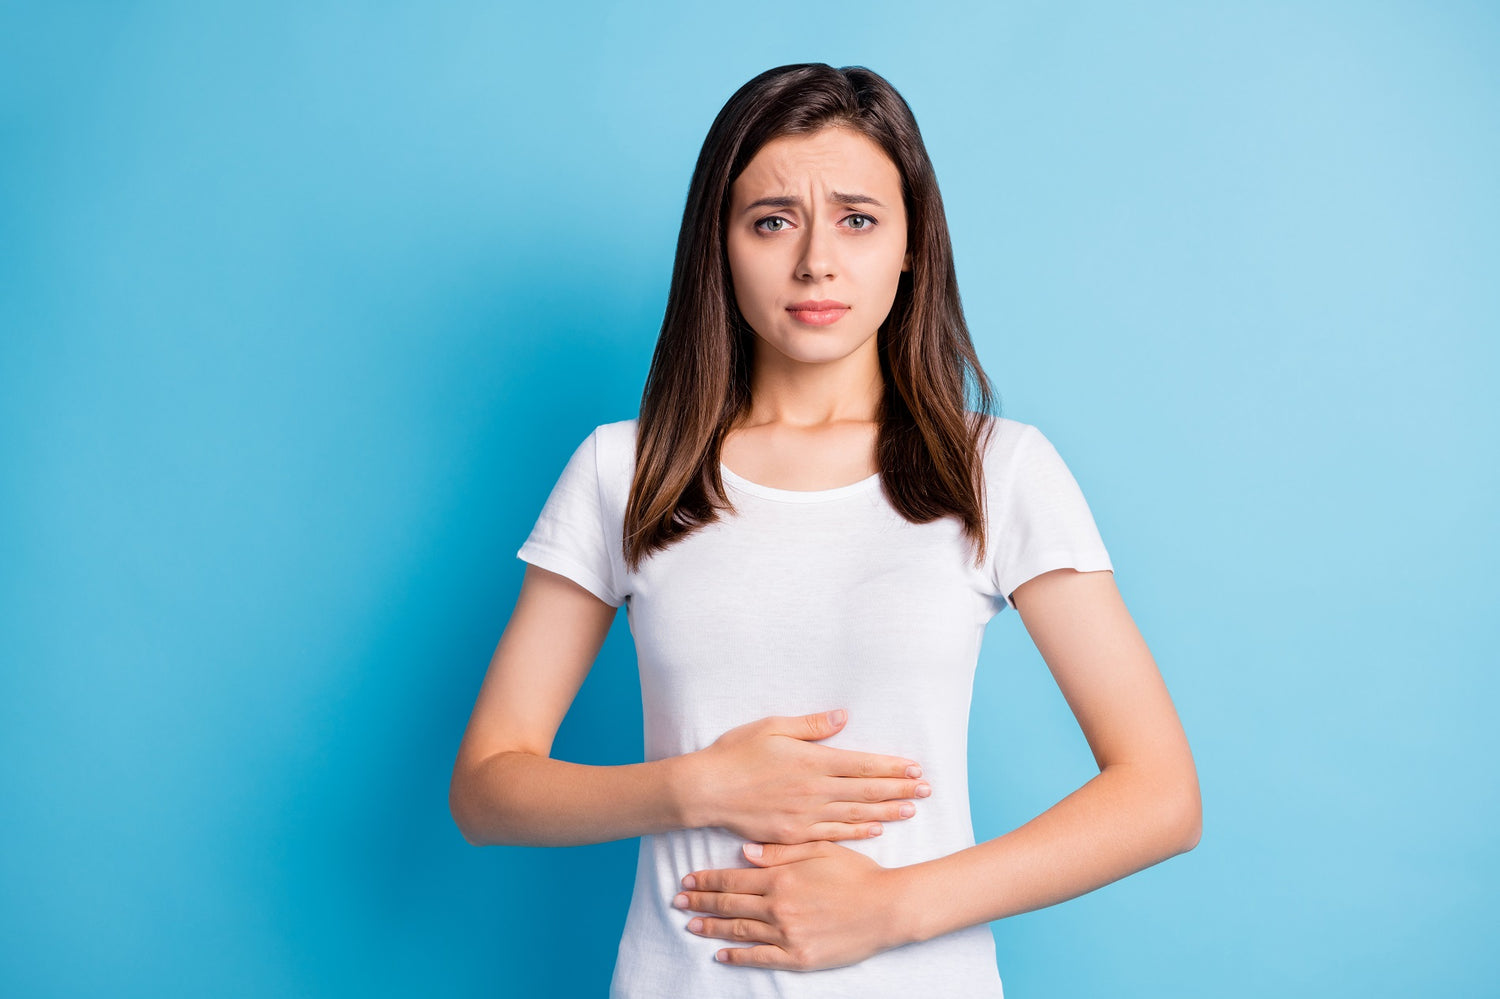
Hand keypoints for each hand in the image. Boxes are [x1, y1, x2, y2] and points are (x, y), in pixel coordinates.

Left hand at [673, 841, 909, 969]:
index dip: (707, 880)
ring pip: (739, 930)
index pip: (733, 878)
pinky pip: (761, 957)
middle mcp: (779, 906)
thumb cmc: (856, 873)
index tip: (688, 880)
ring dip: (711, 928)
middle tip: (678, 902)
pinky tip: (721, 954)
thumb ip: (780, 851)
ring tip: (691, 925)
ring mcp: (787, 933)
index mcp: (781, 876)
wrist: (886, 907)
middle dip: (700, 902)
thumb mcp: (819, 850)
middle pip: (729, 904)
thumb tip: (744, 851)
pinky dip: (737, 956)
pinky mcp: (799, 957)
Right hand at [687, 710, 930, 843]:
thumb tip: (844, 716)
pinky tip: (874, 830)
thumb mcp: (771, 727)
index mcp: (811, 762)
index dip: (891, 768)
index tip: (915, 769)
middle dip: (899, 790)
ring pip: (854, 814)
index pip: (862, 765)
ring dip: (885, 812)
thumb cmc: (735, 753)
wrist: (706, 791)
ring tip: (910, 811)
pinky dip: (856, 832)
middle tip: (927, 791)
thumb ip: (810, 725)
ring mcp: (805, 815)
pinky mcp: (793, 834)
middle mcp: (814, 790)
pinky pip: (832, 834)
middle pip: (866, 791)